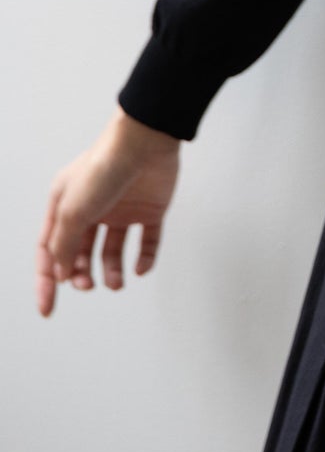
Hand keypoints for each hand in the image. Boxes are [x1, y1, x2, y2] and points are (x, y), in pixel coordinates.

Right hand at [36, 110, 181, 317]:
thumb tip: (60, 273)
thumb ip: (63, 244)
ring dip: (111, 271)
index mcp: (65, 204)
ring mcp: (121, 208)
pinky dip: (144, 258)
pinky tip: (140, 268)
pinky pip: (147, 240)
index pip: (49, 250)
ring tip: (116, 283)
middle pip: (79, 252)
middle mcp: (92, 207)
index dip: (47, 281)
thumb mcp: (72, 210)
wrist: (146, 142)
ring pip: (112, 250)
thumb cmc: (104, 167)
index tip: (47, 309)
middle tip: (88, 285)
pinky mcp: (150, 209)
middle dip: (81, 274)